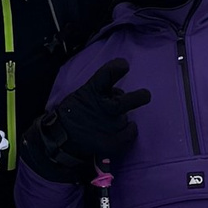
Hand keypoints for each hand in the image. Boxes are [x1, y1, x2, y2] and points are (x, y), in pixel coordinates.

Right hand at [27, 58, 149, 184]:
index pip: (106, 75)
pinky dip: (131, 130)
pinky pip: (130, 134)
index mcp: (92, 91)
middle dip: (140, 97)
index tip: (125, 65)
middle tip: (146, 95)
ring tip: (108, 120)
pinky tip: (129, 127)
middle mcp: (102, 107)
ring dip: (121, 117)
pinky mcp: (110, 142)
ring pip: (126, 117)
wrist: (61, 137)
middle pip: (126, 101)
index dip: (117, 68)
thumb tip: (120, 93)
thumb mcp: (84, 93)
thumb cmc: (76, 112)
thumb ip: (102, 89)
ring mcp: (108, 126)